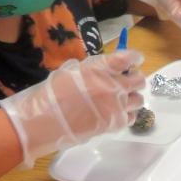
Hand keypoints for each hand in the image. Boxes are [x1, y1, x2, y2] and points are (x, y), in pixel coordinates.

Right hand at [0, 51, 145, 167]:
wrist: (42, 123)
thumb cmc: (49, 95)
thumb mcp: (68, 72)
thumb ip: (91, 69)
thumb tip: (108, 68)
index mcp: (98, 69)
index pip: (127, 58)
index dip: (134, 58)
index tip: (135, 60)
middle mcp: (112, 86)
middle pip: (139, 80)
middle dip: (134, 79)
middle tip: (125, 82)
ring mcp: (117, 106)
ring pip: (139, 99)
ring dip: (132, 98)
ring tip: (120, 100)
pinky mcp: (116, 123)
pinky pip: (131, 117)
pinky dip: (126, 115)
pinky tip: (115, 114)